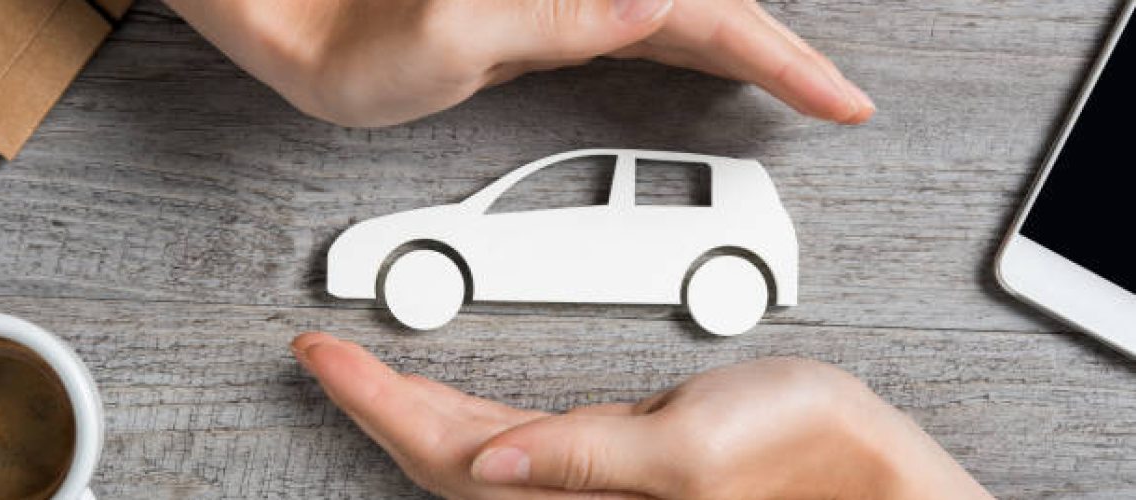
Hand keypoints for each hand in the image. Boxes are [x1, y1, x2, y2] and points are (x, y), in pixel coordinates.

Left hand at [164, 0, 874, 126]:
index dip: (777, 55)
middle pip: (708, 7)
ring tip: (797, 84)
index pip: (701, 11)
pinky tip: (711, 62)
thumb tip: (653, 3)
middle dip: (779, 52)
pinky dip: (692, 49)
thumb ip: (550, 18)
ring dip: (744, 50)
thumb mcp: (450, 37)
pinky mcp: (551, 17)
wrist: (304, 25)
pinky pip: (644, 31)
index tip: (833, 94)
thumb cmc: (354, 36)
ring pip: (682, 17)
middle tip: (835, 97)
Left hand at [291, 332, 991, 499]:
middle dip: (376, 404)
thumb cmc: (796, 456)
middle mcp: (570, 495)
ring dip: (407, 409)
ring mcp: (585, 476)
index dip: (376, 404)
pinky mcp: (608, 454)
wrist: (855, 460)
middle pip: (440, 454)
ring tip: (361, 371)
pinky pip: (509, 438)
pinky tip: (445, 403)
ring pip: (468, 447)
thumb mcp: (690, 452)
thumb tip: (487, 462)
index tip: (325, 358)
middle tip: (325, 355)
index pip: (443, 454)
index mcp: (577, 498)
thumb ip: (586, 457)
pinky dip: (461, 414)